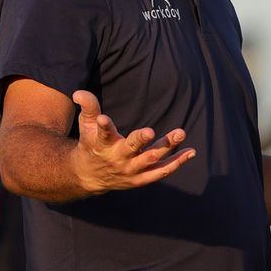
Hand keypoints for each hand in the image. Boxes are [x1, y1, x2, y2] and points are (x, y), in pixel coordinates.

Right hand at [70, 90, 195, 193]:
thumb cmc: (91, 144)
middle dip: (141, 140)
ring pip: (151, 159)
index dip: (103, 126)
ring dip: (167, 146)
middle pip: (131, 149)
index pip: (102, 133)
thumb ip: (88, 107)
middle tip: (150, 131)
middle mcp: (118, 158)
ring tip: (180, 132)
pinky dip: (177, 162)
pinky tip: (191, 152)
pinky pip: (162, 171)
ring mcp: (131, 170)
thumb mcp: (86, 125)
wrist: (89, 176)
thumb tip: (79, 92)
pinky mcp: (142, 178)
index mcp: (102, 144)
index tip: (103, 118)